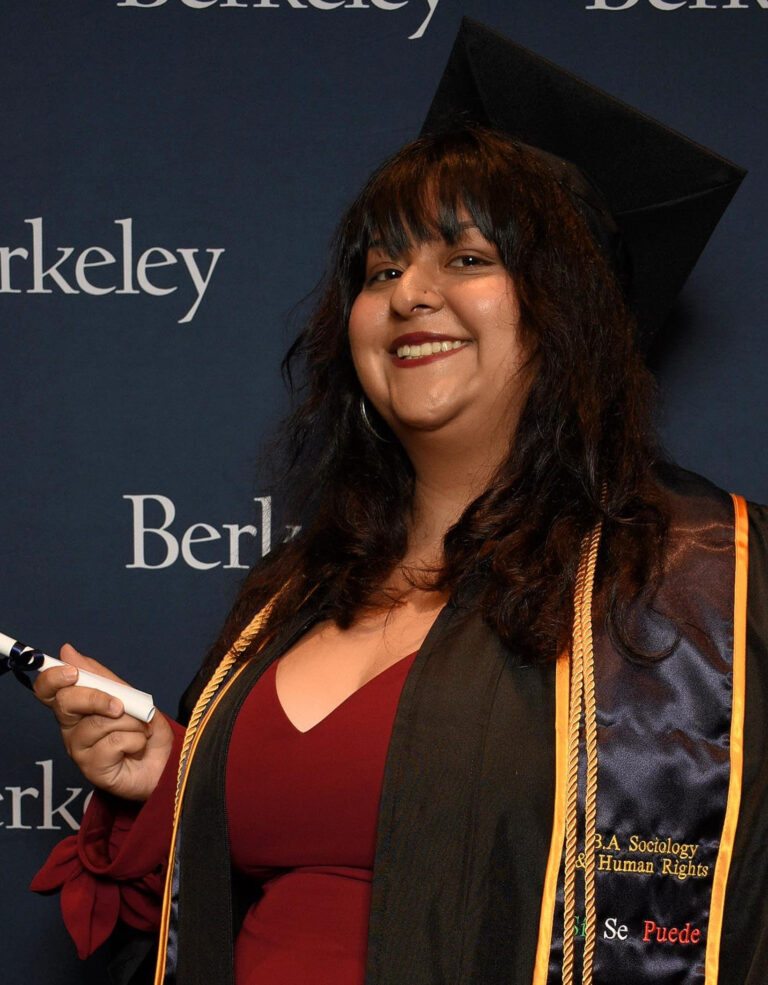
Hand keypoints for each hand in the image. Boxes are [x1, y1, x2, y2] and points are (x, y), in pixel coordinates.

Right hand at [33, 644, 173, 801]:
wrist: (165, 760)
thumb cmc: (143, 728)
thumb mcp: (128, 695)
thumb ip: (100, 676)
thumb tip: (66, 650)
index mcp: (76, 707)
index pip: (47, 690)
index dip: (52, 678)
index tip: (72, 672)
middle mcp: (72, 728)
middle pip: (66, 703)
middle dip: (97, 698)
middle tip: (120, 706)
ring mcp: (80, 750)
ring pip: (99, 722)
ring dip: (131, 722)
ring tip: (140, 730)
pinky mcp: (92, 769)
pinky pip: (114, 742)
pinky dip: (136, 739)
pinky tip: (137, 747)